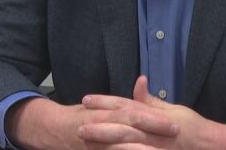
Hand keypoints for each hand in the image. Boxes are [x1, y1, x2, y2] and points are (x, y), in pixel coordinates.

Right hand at [5, 93, 177, 149]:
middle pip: (129, 128)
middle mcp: (100, 125)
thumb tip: (143, 82)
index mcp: (105, 112)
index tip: (175, 123)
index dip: (154, 118)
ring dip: (139, 148)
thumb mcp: (100, 105)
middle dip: (152, 132)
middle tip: (174, 135)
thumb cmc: (80, 117)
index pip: (133, 113)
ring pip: (119, 146)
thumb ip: (123, 99)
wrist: (50, 129)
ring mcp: (95, 142)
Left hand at [77, 76, 225, 149]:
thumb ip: (151, 100)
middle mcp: (152, 130)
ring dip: (104, 141)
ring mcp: (153, 146)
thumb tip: (138, 81)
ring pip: (125, 142)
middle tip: (78, 124)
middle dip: (99, 123)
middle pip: (121, 125)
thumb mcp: (172, 110)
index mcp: (153, 115)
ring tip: (85, 140)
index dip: (105, 102)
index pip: (126, 105)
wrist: (211, 146)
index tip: (86, 99)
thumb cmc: (192, 128)